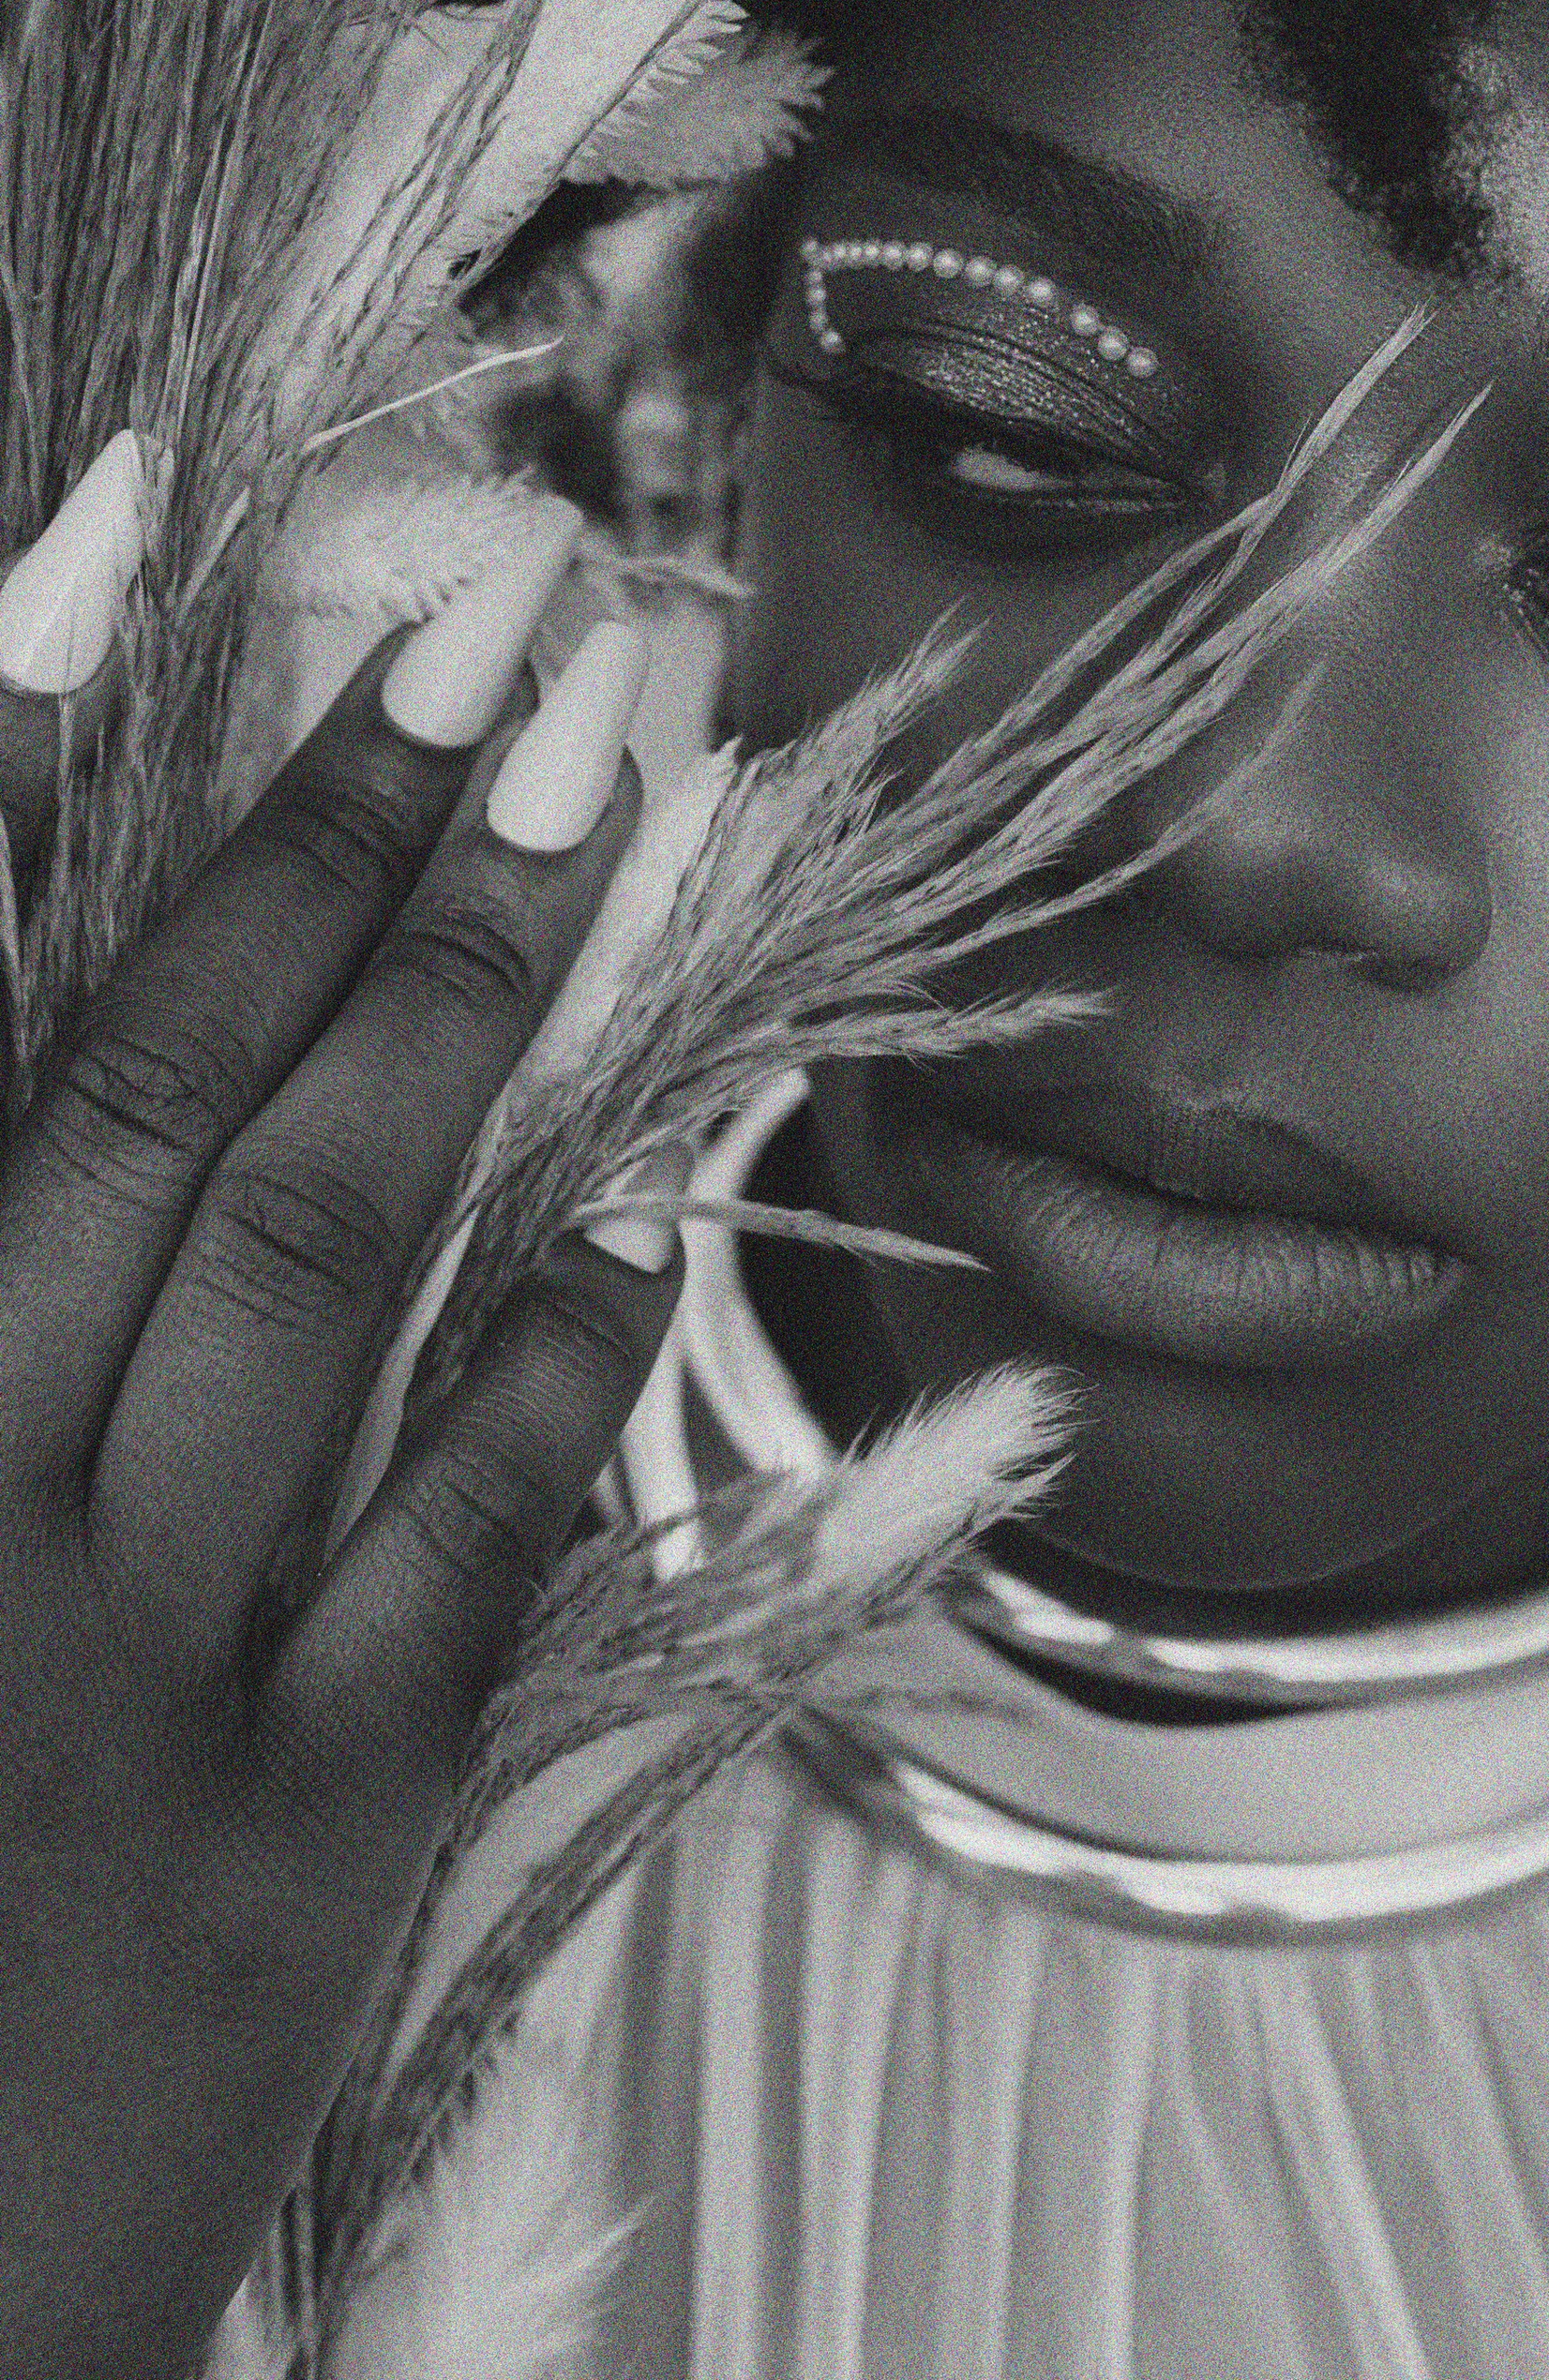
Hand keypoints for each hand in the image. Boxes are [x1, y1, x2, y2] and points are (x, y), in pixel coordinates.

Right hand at [0, 467, 678, 2379]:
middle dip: (340, 841)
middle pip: (168, 1097)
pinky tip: (650, 1200)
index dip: (10, 757)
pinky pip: (458, 1538)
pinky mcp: (299, 1839)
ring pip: (326, 1258)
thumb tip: (61, 1075)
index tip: (138, 542)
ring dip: (479, 1002)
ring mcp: (136, 1669)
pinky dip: (559, 1354)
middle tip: (506, 628)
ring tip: (610, 793)